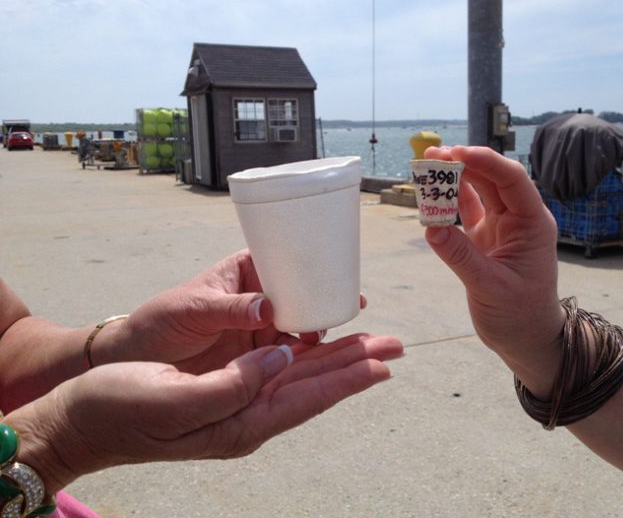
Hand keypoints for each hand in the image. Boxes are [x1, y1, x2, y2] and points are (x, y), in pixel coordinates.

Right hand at [8, 333, 402, 492]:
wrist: (82, 418)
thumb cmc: (120, 408)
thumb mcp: (173, 400)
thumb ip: (232, 385)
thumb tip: (281, 359)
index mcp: (239, 424)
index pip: (307, 400)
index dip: (348, 380)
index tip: (384, 364)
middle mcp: (246, 415)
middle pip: (314, 387)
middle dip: (356, 365)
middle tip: (395, 347)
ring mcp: (236, 401)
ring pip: (300, 376)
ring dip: (337, 358)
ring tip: (372, 344)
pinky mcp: (223, 386)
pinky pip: (275, 368)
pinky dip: (303, 354)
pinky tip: (316, 343)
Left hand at [96, 251, 348, 372]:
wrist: (136, 361)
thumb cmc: (160, 322)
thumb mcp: (192, 308)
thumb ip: (229, 308)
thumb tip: (266, 308)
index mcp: (246, 271)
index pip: (287, 262)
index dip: (316, 269)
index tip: (339, 280)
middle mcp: (259, 297)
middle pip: (303, 294)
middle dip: (329, 299)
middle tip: (353, 307)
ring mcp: (261, 327)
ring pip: (302, 323)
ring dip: (324, 328)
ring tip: (351, 336)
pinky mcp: (258, 356)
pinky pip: (290, 351)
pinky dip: (310, 355)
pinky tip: (328, 359)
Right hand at [422, 146, 565, 393]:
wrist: (527, 340)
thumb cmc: (520, 317)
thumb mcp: (490, 288)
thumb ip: (461, 257)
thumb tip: (431, 227)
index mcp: (532, 224)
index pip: (511, 180)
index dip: (485, 161)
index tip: (456, 152)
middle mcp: (518, 219)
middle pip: (491, 179)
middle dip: (463, 163)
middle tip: (431, 154)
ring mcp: (501, 227)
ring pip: (477, 192)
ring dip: (454, 178)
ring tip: (427, 165)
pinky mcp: (484, 239)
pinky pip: (465, 212)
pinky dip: (448, 201)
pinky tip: (431, 192)